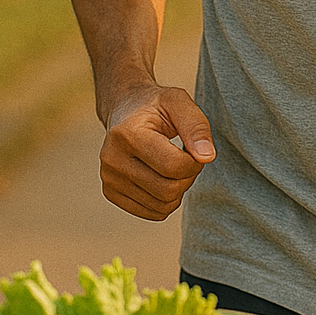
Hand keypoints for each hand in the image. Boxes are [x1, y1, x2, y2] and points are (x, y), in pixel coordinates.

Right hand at [99, 83, 215, 221]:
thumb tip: (207, 157)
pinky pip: (153, 212)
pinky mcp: (111, 192)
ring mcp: (109, 178)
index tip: (195, 148)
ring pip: (162, 205)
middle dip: (188, 177)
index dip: (195, 162)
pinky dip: (167, 200)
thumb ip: (196, 127)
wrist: (125, 108)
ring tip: (175, 166)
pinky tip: (164, 178)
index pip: (174, 166)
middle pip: (168, 190)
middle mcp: (112, 159)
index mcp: (127, 134)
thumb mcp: (179, 102)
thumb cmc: (156, 106)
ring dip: (179, 189)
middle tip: (187, 158)